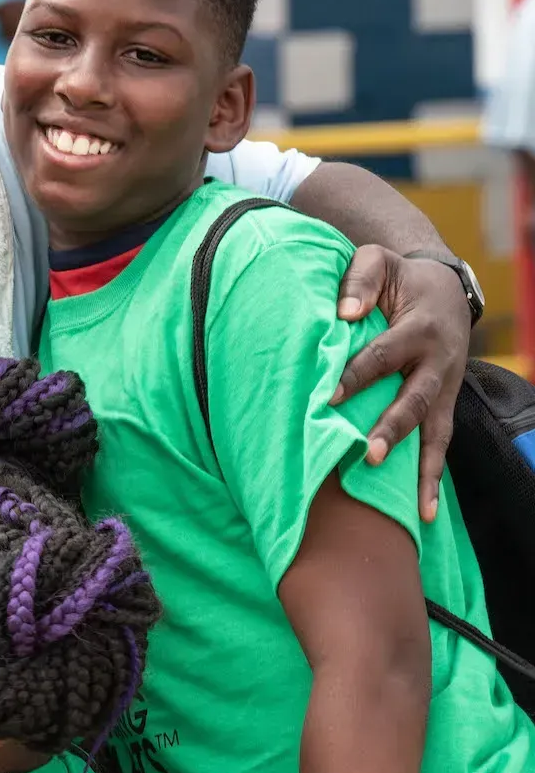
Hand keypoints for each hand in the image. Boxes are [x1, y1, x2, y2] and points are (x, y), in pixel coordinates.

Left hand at [330, 245, 469, 523]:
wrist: (445, 286)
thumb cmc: (398, 277)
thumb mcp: (377, 261)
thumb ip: (358, 280)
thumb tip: (343, 313)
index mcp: (418, 328)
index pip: (380, 357)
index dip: (355, 377)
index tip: (328, 399)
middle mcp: (438, 363)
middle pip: (413, 400)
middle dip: (391, 430)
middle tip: (366, 454)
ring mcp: (445, 388)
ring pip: (435, 432)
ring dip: (422, 468)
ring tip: (413, 506)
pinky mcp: (444, 403)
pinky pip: (440, 443)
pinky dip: (432, 477)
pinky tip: (424, 511)